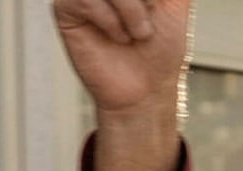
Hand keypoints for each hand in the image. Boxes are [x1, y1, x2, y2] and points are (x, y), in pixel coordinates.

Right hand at [54, 0, 192, 114]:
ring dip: (132, 10)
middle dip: (142, 1)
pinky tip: (117, 37)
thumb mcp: (176, 5)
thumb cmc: (163, 49)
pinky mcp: (66, 8)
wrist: (146, 89)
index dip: (147, 0)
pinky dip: (110, 20)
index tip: (154, 8)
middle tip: (149, 22)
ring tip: (138, 34)